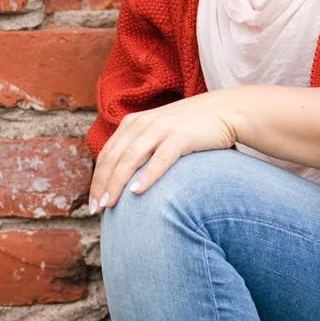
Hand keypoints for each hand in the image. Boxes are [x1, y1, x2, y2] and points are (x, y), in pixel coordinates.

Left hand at [88, 95, 240, 211]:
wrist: (226, 111)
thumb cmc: (191, 128)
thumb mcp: (159, 133)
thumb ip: (141, 148)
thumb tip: (125, 180)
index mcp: (132, 123)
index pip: (106, 154)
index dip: (96, 179)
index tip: (93, 203)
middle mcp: (142, 124)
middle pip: (113, 158)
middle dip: (102, 185)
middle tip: (96, 209)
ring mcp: (161, 129)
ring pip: (130, 159)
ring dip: (117, 183)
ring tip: (109, 204)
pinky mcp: (180, 136)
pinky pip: (159, 158)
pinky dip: (147, 175)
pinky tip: (137, 191)